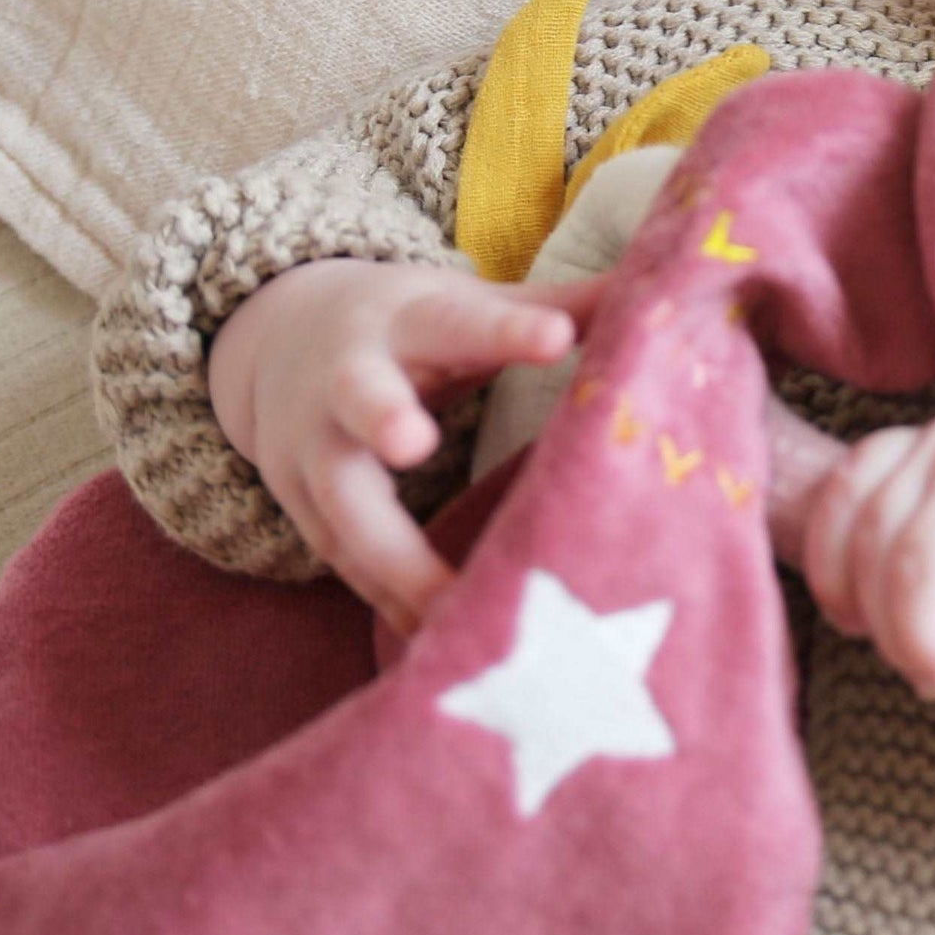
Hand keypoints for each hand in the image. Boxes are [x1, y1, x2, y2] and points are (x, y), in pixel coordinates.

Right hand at [210, 259, 591, 627]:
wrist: (277, 342)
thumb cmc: (405, 326)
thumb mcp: (463, 305)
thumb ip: (551, 307)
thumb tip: (657, 289)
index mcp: (407, 320)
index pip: (461, 320)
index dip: (507, 330)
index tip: (559, 339)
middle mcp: (347, 380)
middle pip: (360, 397)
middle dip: (383, 417)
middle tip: (414, 442)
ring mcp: (313, 449)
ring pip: (344, 505)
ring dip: (394, 561)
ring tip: (456, 614)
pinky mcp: (301, 509)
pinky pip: (345, 563)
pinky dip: (390, 604)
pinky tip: (441, 645)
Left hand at [795, 407, 934, 701]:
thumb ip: (910, 547)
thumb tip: (830, 590)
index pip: (842, 484)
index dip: (831, 559)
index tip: (862, 622)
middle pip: (844, 517)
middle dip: (853, 599)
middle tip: (907, 651)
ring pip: (872, 557)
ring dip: (895, 635)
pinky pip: (910, 581)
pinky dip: (919, 642)